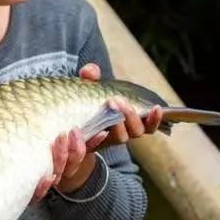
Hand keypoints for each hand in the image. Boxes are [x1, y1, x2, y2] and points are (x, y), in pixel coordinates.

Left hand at [29, 63, 162, 201]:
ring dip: (119, 125)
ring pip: (121, 138)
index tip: (157, 107)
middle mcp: (120, 135)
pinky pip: (96, 147)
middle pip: (136, 132)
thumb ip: (89, 80)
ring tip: (110, 105)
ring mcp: (105, 142)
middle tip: (119, 100)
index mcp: (126, 123)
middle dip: (131, 115)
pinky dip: (96, 139)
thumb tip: (91, 70)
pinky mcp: (88, 149)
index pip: (148, 125)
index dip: (155, 119)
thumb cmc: (80, 109)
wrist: (62, 135)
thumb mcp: (86, 92)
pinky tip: (96, 129)